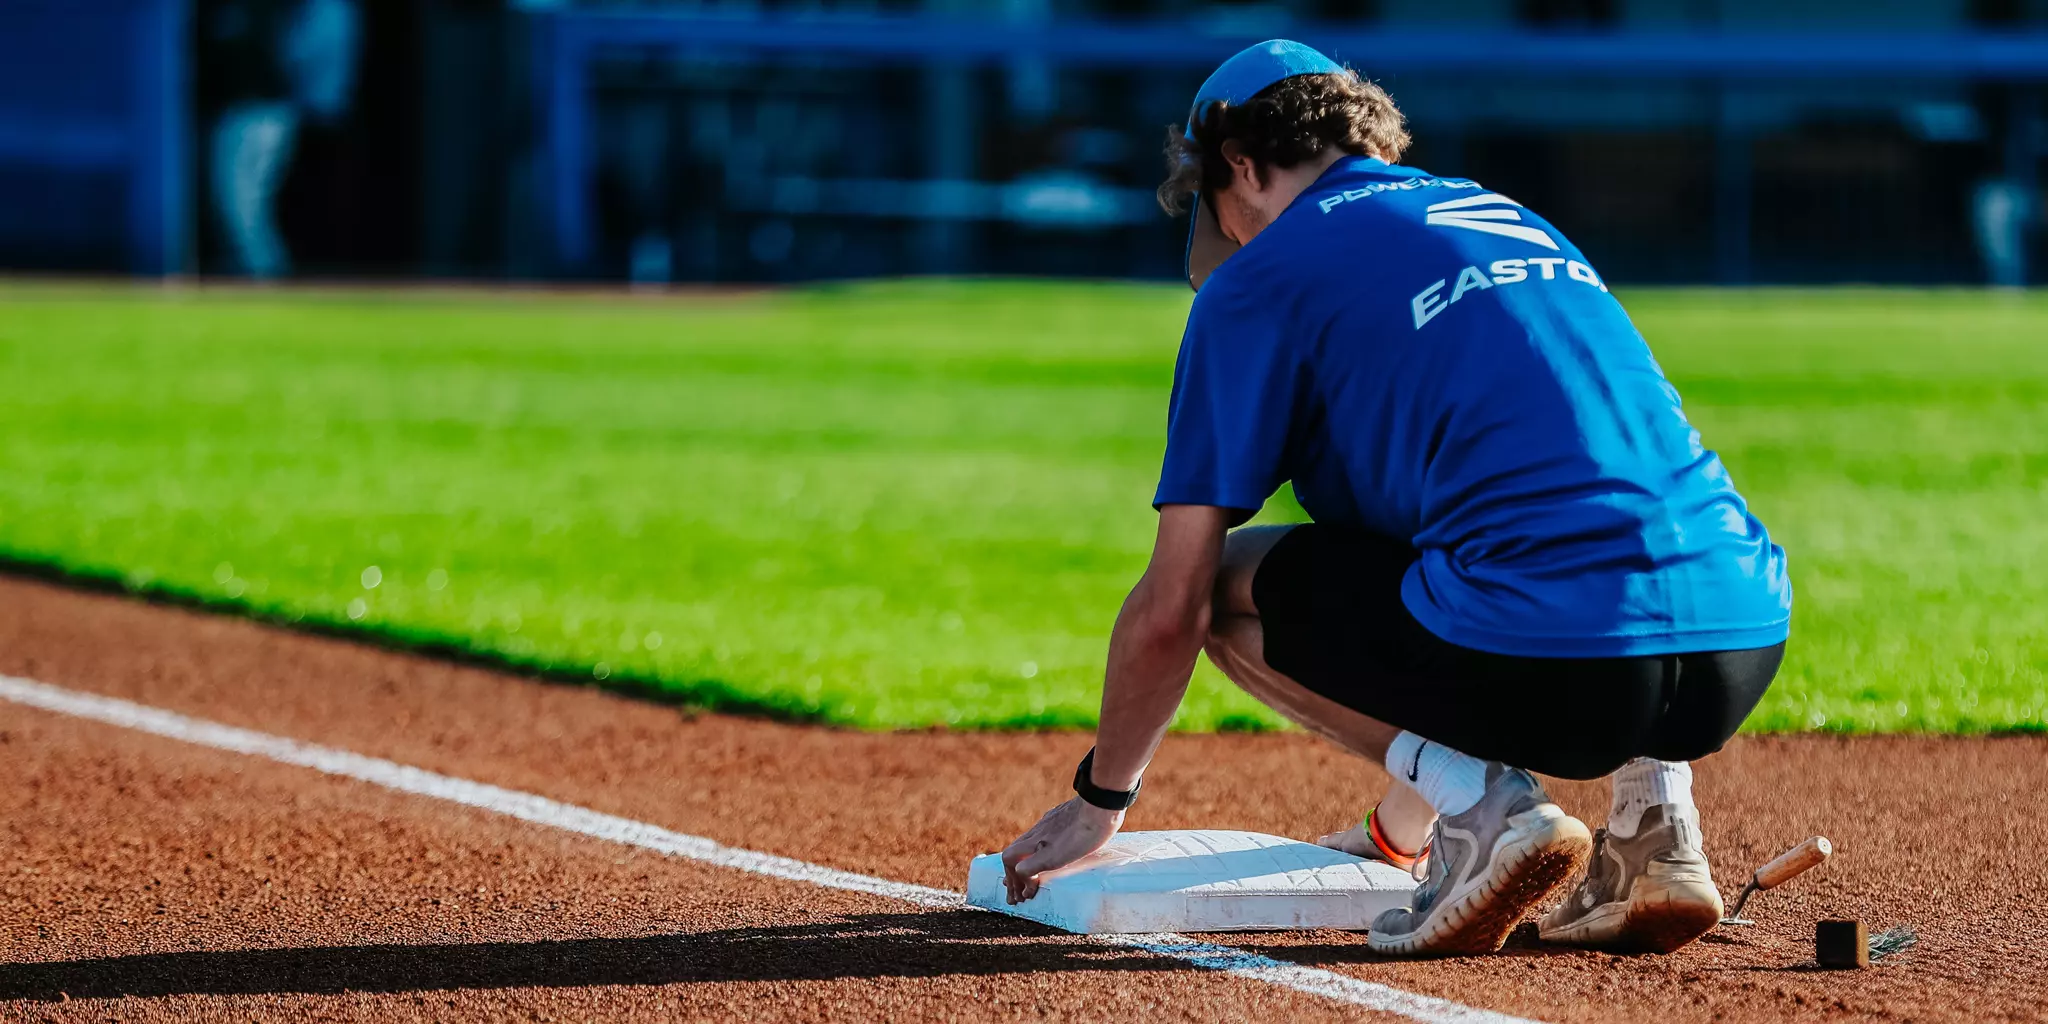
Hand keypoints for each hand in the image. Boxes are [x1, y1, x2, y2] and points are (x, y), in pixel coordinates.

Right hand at [999, 797, 1123, 903]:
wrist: (1101, 808)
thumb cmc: (1081, 834)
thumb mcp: (1054, 858)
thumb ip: (1031, 866)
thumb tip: (1020, 877)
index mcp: (1032, 841)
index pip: (1009, 859)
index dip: (1013, 879)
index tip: (1024, 894)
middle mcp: (1037, 830)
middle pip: (1016, 853)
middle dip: (1015, 876)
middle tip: (1019, 894)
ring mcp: (1050, 823)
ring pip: (1030, 845)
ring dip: (1028, 864)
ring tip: (1032, 878)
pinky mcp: (1063, 818)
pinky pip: (1044, 837)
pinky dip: (1042, 852)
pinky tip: (1053, 854)